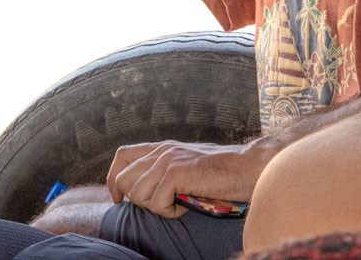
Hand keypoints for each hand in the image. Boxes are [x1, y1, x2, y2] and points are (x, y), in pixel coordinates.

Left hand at [105, 140, 273, 217]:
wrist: (247, 168)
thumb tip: (140, 191)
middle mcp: (161, 150)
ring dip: (157, 207)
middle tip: (163, 204)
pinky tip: (187, 205)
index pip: (121, 155)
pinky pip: (158, 203)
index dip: (114, 179)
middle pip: (124, 180)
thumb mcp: (186, 167)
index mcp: (161, 147)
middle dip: (138, 200)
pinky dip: (171, 212)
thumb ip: (164, 171)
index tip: (119, 198)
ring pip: (138, 195)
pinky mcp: (177, 172)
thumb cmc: (221, 174)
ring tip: (179, 202)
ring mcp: (168, 160)